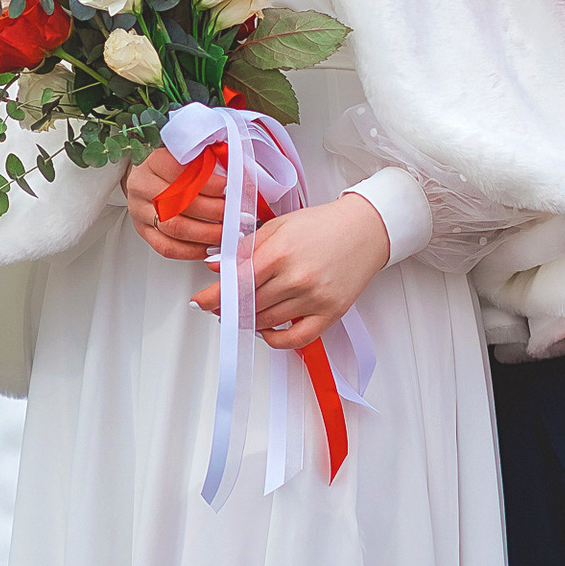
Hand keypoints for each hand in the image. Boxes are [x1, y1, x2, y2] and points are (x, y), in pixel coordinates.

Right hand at [125, 141, 224, 263]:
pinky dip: (191, 250)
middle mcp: (142, 185)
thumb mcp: (187, 155)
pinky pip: (166, 247)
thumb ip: (208, 161)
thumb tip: (238, 177)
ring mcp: (139, 210)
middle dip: (213, 211)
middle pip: (179, 202)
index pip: (181, 172)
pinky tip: (208, 246)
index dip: (208, 182)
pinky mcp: (143, 230)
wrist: (145, 176)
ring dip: (206, 234)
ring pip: (174, 227)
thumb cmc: (172, 166)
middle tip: (234, 215)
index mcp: (153, 161)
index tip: (230, 189)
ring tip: (226, 233)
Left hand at [192, 192, 389, 349]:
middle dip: (229, 308)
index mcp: (279, 252)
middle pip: (249, 305)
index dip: (213, 296)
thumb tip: (216, 267)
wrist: (365, 229)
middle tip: (221, 306)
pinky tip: (267, 331)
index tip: (199, 302)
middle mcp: (296, 278)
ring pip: (268, 322)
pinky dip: (276, 340)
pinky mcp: (330, 313)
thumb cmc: (322, 225)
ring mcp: (314, 298)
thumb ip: (245, 248)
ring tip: (243, 313)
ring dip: (249, 320)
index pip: (236, 283)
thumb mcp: (278, 226)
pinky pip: (296, 339)